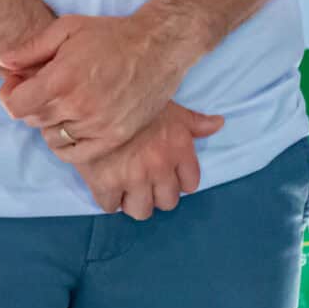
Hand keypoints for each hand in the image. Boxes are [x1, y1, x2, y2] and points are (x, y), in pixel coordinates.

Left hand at [0, 11, 198, 153]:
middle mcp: (77, 106)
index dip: (10, 95)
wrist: (159, 47)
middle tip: (43, 89)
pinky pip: (78, 155)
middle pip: (32, 120)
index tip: (19, 84)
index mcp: (61, 79)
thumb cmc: (111, 35)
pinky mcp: (115, 137)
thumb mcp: (66, 28)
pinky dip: (67, 145)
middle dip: (30, 105)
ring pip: (53, 137)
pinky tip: (72, 127)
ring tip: (62, 104)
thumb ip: (30, 48)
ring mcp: (98, 125)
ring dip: (50, 123)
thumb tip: (2, 61)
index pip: (15, 106)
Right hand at [71, 101, 226, 219]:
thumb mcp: (168, 107)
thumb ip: (193, 121)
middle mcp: (160, 167)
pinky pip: (111, 207)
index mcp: (179, 150)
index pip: (190, 185)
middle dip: (155, 193)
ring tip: (124, 187)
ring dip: (133, 201)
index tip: (163, 174)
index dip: (176, 181)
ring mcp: (133, 178)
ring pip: (141, 210)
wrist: (89, 96)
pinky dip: (108, 199)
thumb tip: (219, 123)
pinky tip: (103, 184)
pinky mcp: (105, 183)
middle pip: (167, 202)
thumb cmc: (130, 99)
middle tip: (142, 180)